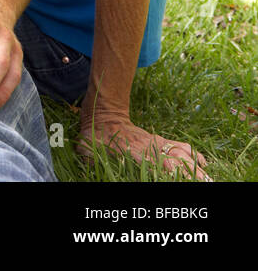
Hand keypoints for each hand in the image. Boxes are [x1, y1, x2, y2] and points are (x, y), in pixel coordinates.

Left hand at [80, 109, 209, 180]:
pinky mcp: (160, 140)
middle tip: (206, 183)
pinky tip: (203, 163)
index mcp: (132, 153)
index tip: (177, 180)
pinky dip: (194, 154)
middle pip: (174, 161)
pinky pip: (180, 145)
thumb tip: (93, 171)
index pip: (154, 165)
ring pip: (181, 154)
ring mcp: (156, 143)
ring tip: (210, 178)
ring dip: (196, 166)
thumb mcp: (87, 152)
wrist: (102, 115)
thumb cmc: (92, 139)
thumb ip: (92, 164)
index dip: (167, 173)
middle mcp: (148, 148)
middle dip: (190, 174)